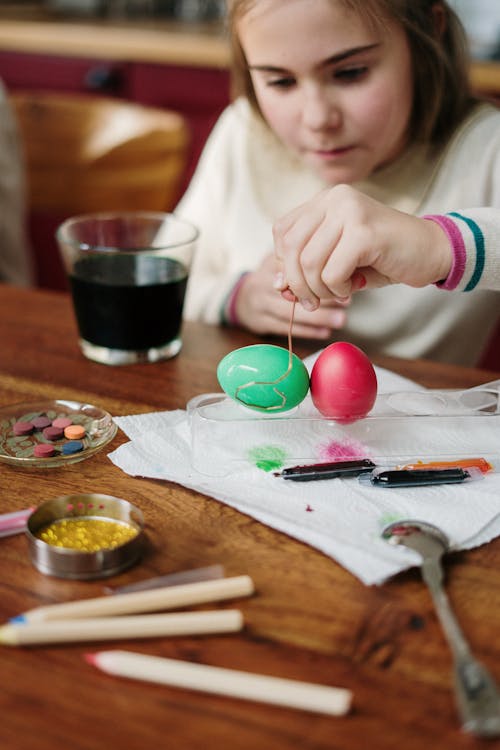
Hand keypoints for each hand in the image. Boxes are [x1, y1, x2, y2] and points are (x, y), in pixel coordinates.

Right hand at [232, 254, 348, 339]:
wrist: (239, 299)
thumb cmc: (269, 278)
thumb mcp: (279, 261)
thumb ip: (300, 258)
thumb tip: (339, 260)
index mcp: (268, 263)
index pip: (294, 267)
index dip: (320, 273)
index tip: (342, 278)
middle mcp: (261, 283)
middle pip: (293, 290)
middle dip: (322, 296)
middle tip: (346, 301)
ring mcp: (259, 304)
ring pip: (290, 313)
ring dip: (318, 317)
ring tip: (340, 319)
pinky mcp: (260, 322)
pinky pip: (286, 328)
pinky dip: (307, 331)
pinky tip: (325, 331)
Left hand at [273, 184, 452, 310]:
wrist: (432, 251)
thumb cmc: (383, 258)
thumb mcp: (337, 262)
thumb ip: (306, 269)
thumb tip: (276, 286)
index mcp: (325, 200)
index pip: (282, 232)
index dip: (284, 264)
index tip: (299, 286)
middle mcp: (335, 198)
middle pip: (290, 248)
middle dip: (297, 284)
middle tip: (312, 302)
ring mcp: (350, 211)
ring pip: (308, 262)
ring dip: (320, 289)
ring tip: (340, 292)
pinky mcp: (364, 231)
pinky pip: (332, 272)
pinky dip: (339, 289)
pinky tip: (356, 286)